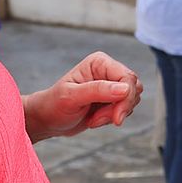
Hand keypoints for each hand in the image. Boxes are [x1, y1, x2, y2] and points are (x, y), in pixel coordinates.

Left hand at [23, 50, 143, 141]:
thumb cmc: (54, 105)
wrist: (48, 120)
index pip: (127, 77)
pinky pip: (126, 109)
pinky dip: (113, 118)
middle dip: (119, 108)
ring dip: (115, 114)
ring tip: (93, 119)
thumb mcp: (71, 97)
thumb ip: (98, 91)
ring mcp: (112, 85)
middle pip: (134, 88)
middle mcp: (108, 70)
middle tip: (98, 120)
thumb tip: (125, 88)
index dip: (126, 98)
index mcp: (99, 62)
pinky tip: (96, 119)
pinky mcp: (113, 99)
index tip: (116, 118)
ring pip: (132, 99)